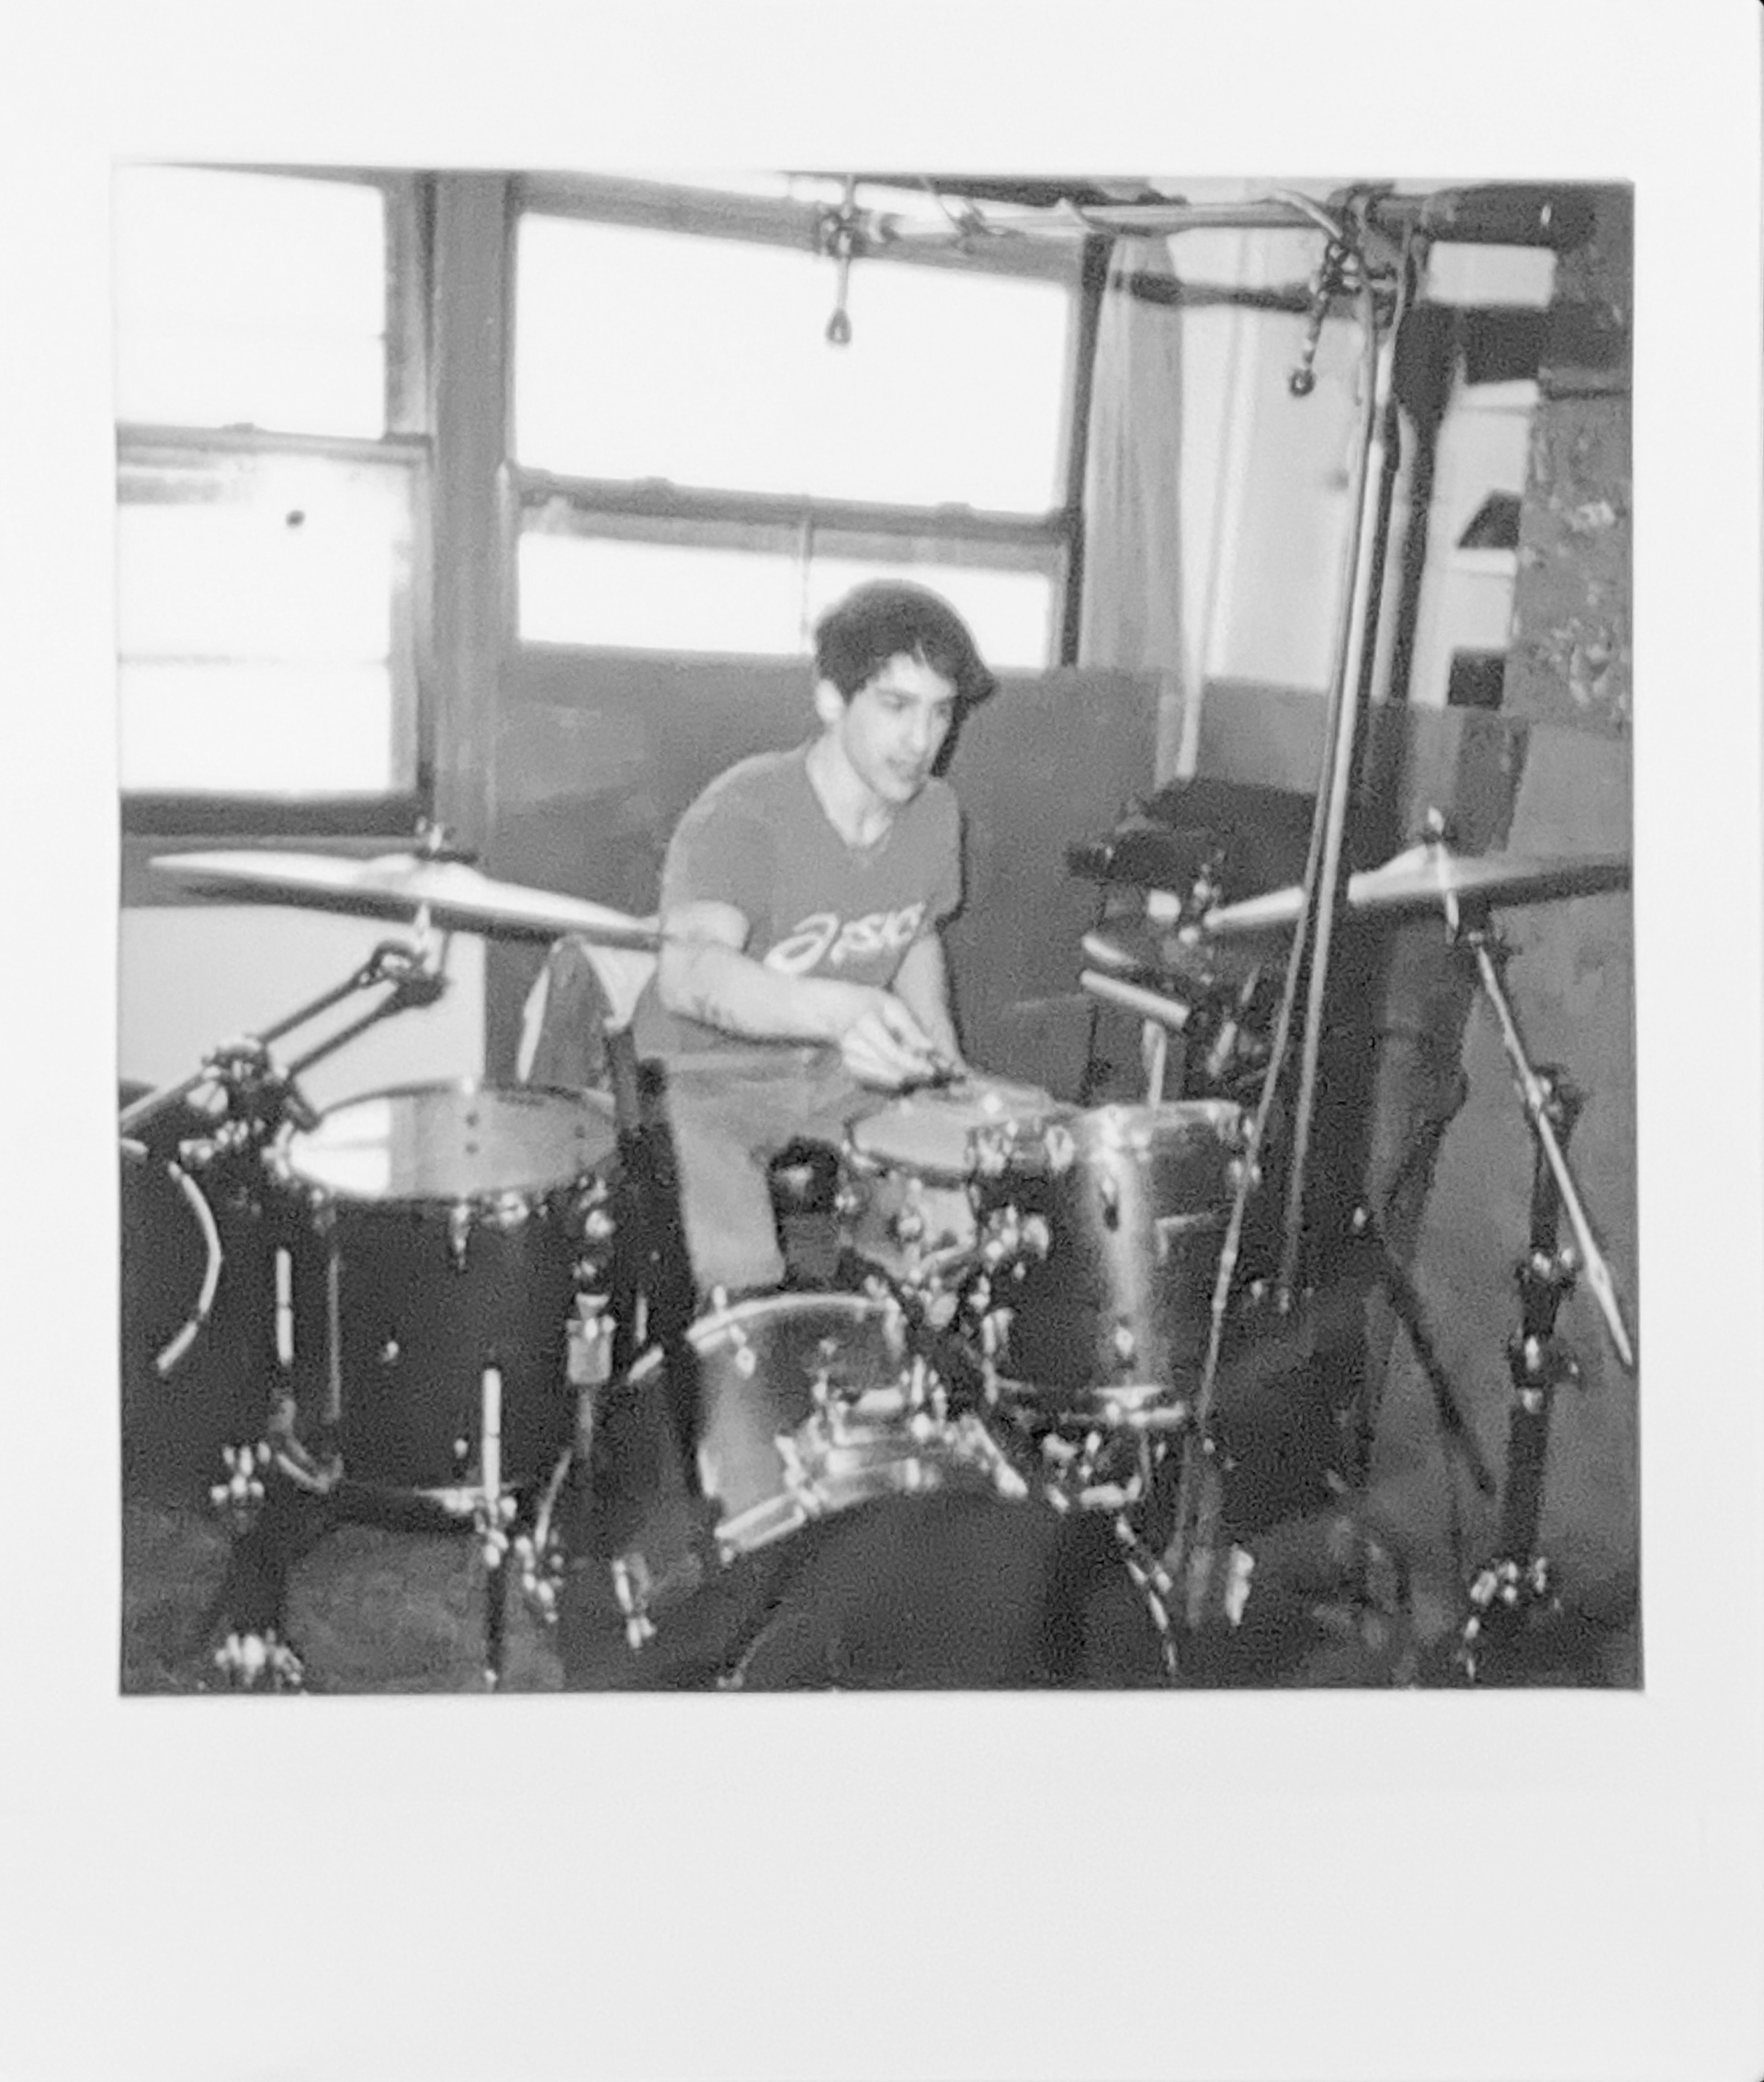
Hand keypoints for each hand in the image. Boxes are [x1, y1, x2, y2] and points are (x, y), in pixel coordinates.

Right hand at [825, 984, 940, 1088]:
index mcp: (864, 1023)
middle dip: (917, 1076)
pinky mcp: (853, 1072)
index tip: (933, 1070)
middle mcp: (853, 1045)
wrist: (837, 1011)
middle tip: (937, 1075)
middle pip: (891, 1071)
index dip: (914, 1065)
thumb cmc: (872, 1004)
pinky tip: (911, 1077)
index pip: (892, 1053)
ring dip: (910, 1081)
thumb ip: (911, 1028)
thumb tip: (930, 1049)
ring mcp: (850, 1061)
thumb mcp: (893, 1006)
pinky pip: (880, 1085)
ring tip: (928, 1075)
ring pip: (887, 1081)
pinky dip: (898, 1084)